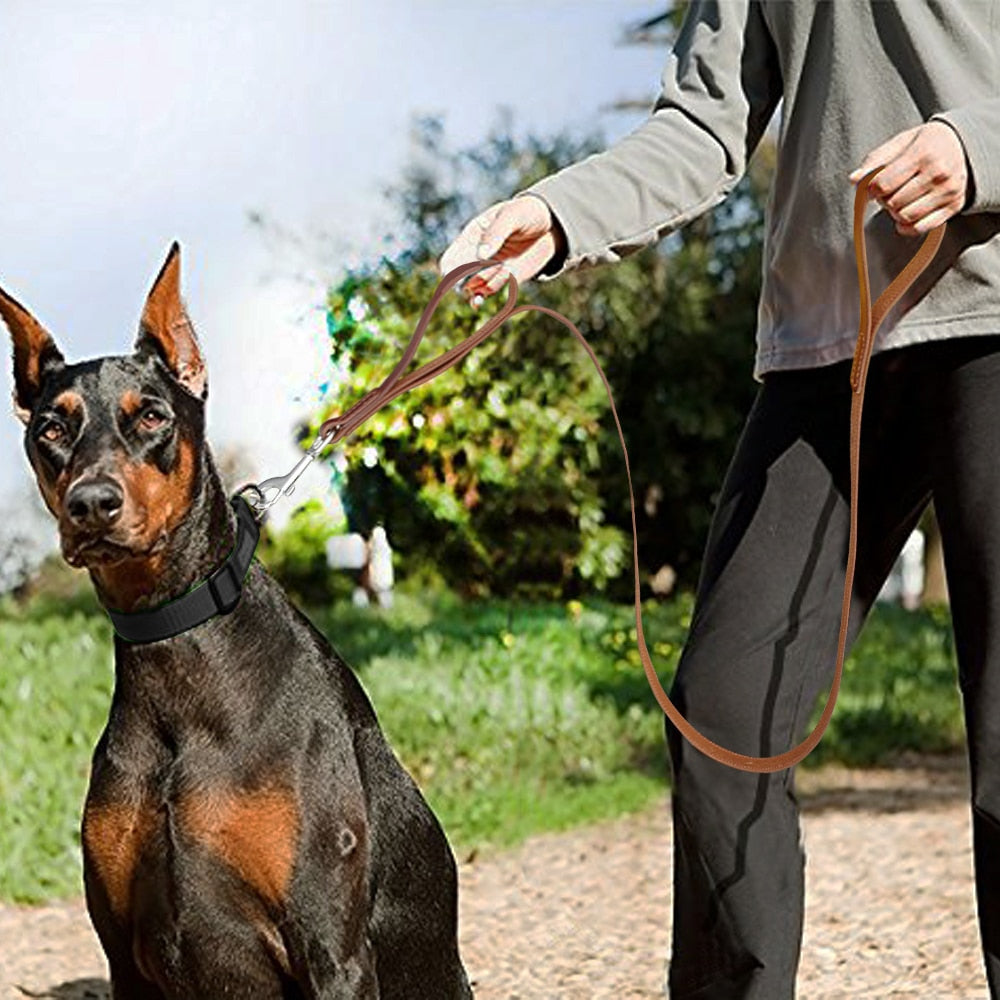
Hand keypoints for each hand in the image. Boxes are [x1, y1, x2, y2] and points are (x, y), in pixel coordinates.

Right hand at [438, 194, 566, 307]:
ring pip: (472, 288)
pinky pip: (487, 292)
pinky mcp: (502, 279)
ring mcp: (488, 269)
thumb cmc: (527, 213)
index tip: (462, 273)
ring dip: (485, 284)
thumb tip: (480, 255)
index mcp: (471, 237)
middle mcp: (475, 256)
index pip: (450, 260)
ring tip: (506, 267)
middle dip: (466, 282)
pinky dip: (489, 291)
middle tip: (484, 274)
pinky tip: (498, 283)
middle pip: (457, 279)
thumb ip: (496, 234)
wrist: (550, 226)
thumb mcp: (512, 216)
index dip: (450, 272)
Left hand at [849, 121, 968, 235]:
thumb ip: (875, 160)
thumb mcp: (901, 143)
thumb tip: (855, 179)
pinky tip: (906, 213)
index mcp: (923, 154)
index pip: (883, 184)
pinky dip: (907, 225)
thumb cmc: (926, 144)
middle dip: (885, 199)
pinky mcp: (954, 206)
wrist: (964, 145)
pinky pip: (920, 228)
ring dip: (895, 212)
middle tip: (891, 190)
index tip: (873, 186)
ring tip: (900, 199)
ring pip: (904, 217)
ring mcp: (949, 191)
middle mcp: (939, 173)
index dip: (871, 189)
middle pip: (892, 203)